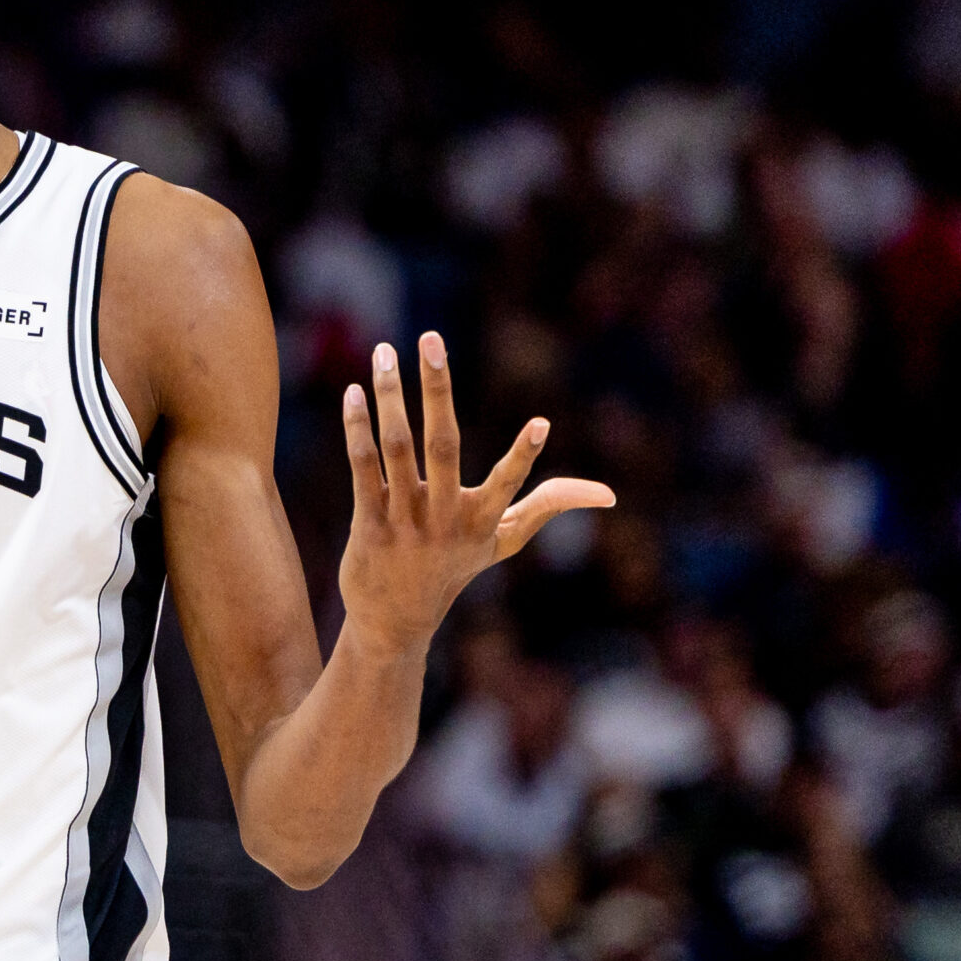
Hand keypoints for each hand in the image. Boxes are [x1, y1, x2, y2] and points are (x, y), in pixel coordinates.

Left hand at [338, 331, 613, 654]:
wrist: (395, 622)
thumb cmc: (455, 569)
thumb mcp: (504, 541)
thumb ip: (547, 506)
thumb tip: (608, 495)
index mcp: (482, 521)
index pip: (509, 485)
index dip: (524, 456)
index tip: (541, 424)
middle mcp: (445, 519)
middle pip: (443, 445)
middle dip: (438, 389)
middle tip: (430, 337)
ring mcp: (405, 522)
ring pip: (398, 448)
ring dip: (390, 396)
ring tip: (384, 351)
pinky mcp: (369, 524)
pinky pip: (363, 469)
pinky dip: (357, 429)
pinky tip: (353, 391)